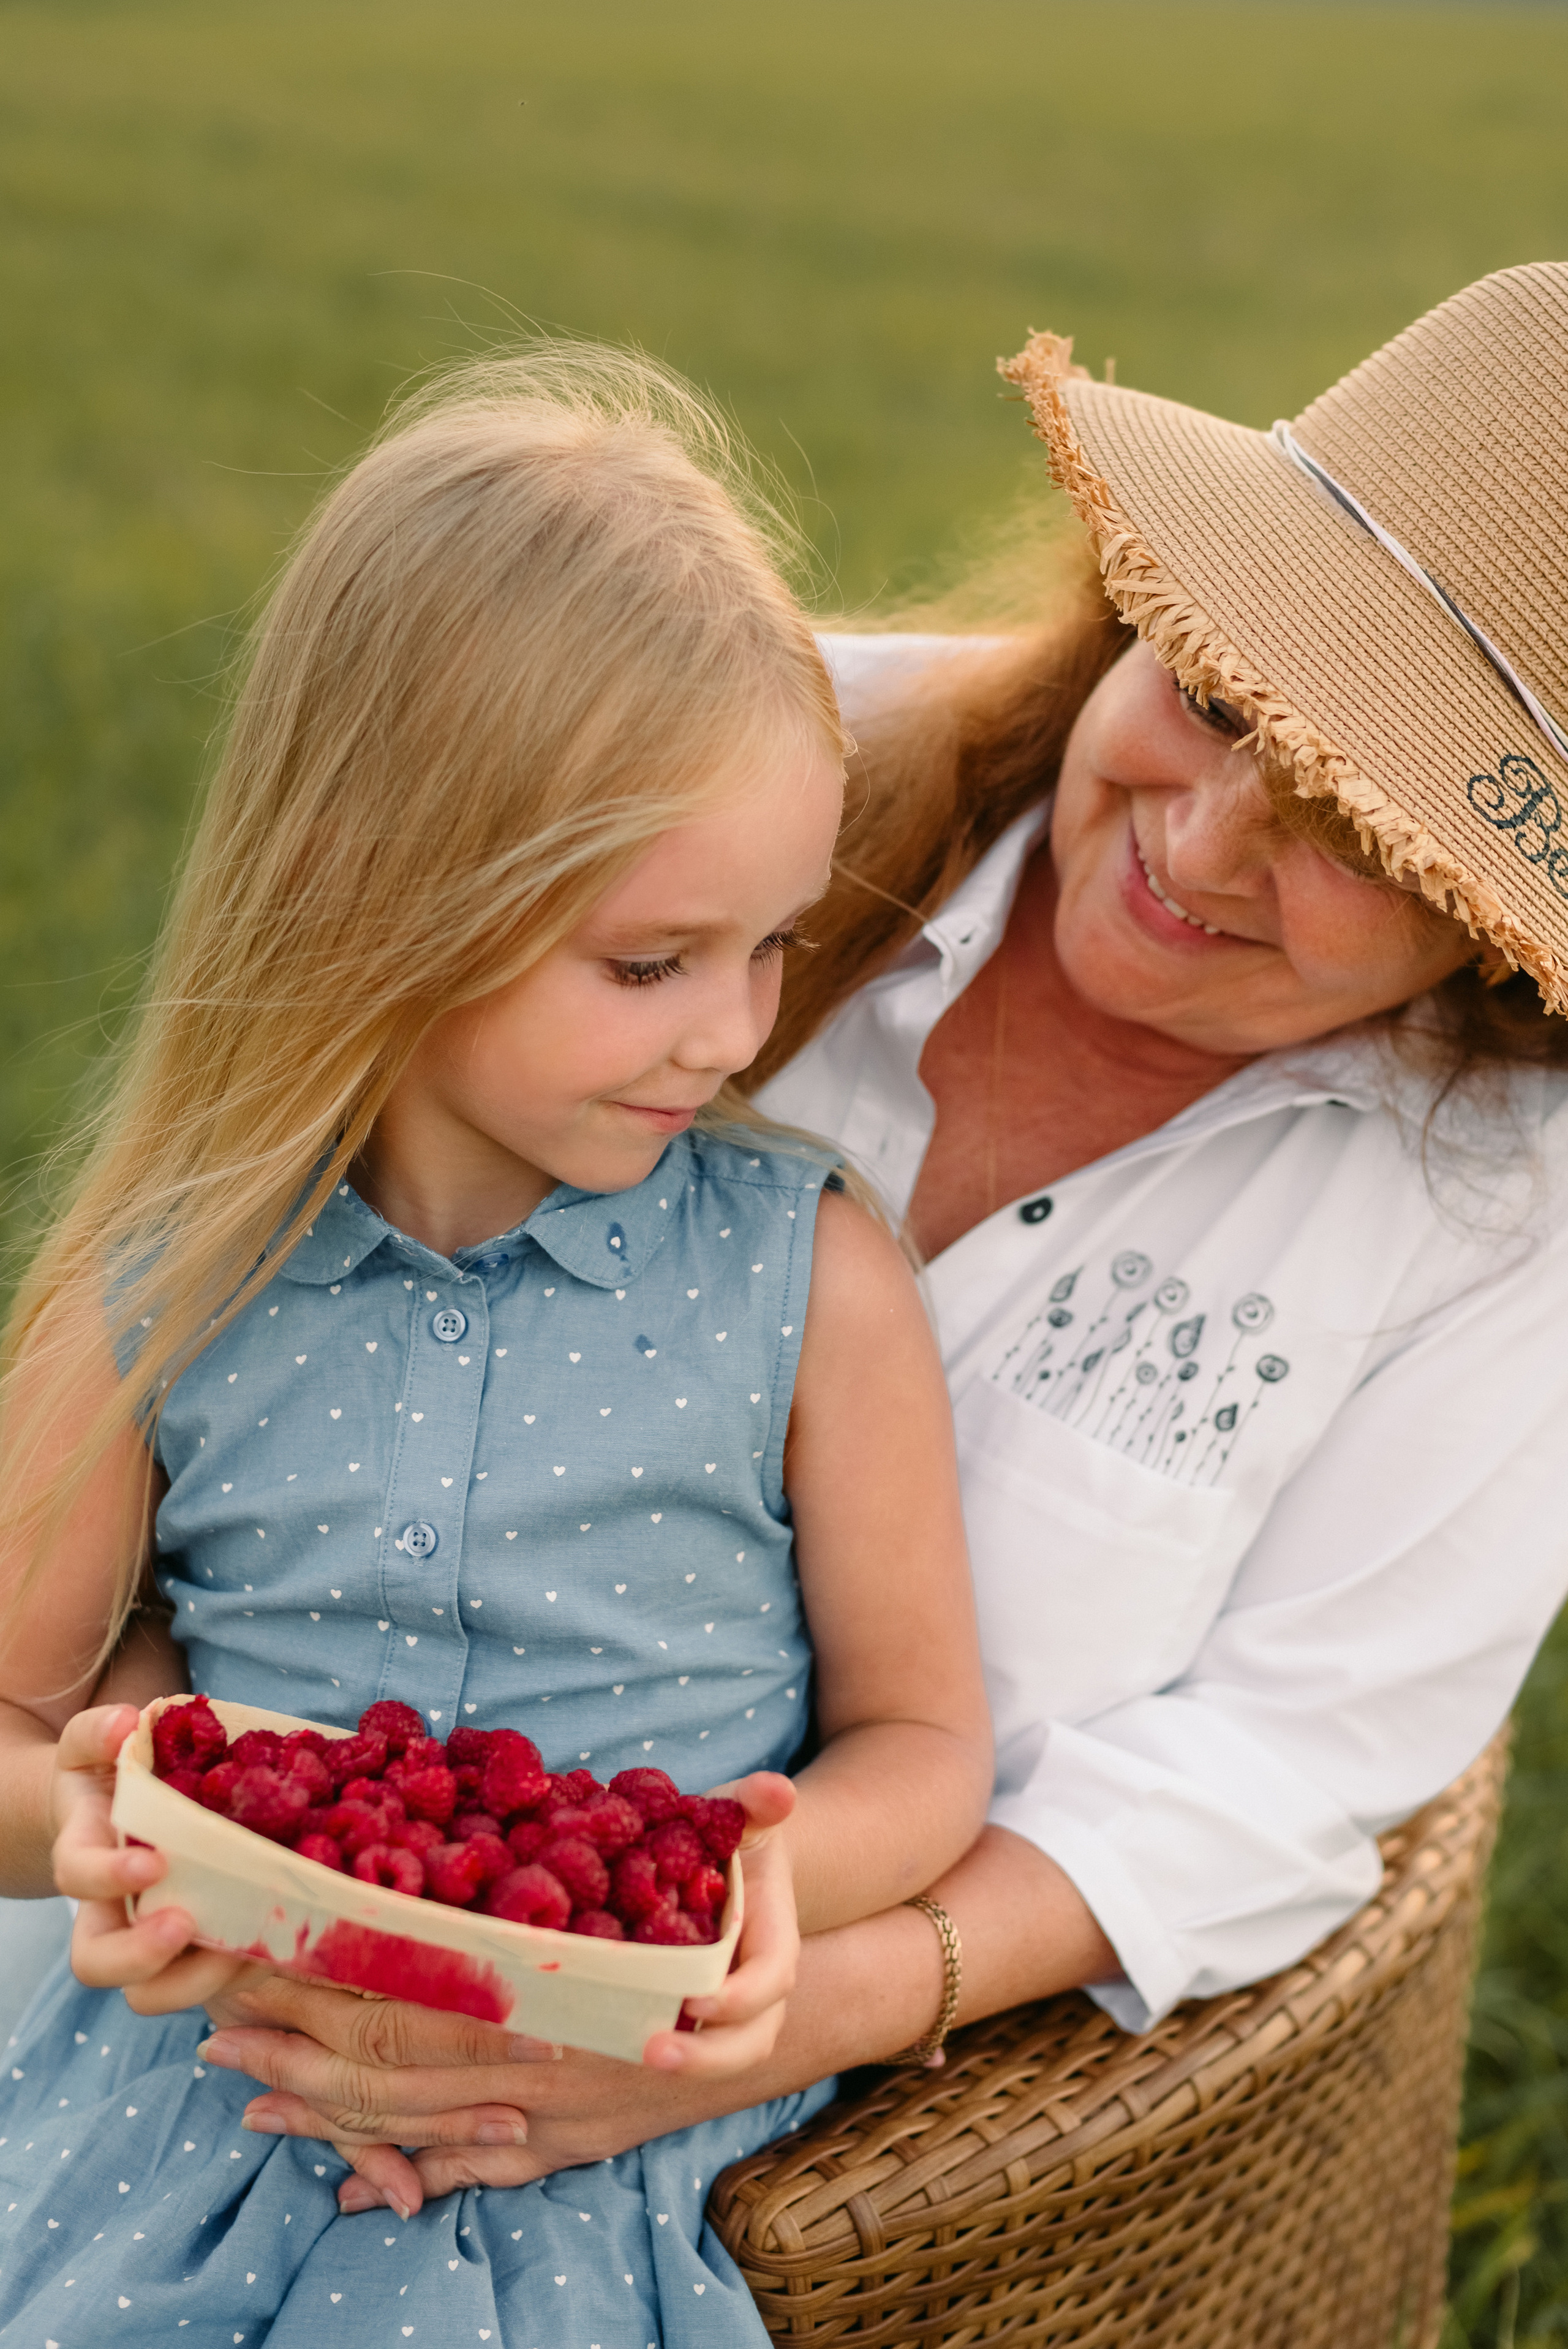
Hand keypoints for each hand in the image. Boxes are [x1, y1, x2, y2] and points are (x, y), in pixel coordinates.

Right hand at [49, 1702, 245, 2007]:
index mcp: (84, 1858)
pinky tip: (284, 1944)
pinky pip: (211, 1982)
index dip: (109, 1879)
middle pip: (100, 1965)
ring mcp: (148, 1940)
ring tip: (247, 1948)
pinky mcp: (193, 1951)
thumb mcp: (92, 1745)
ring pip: (154, 1993)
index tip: (155, 1861)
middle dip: (142, 1957)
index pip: (77, 1878)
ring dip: (201, 1980)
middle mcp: (109, 1912)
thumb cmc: (109, 1775)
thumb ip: (99, 1731)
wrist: (123, 1811)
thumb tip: (125, 1724)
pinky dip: (246, 1971)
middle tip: (187, 1925)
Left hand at [197, 1770, 801, 2214]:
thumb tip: (773, 1793)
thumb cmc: (737, 1944)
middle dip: (303, 2048)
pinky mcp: (556, 2145)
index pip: (429, 1988)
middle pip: (399, 2061)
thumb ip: (735, 1826)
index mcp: (564, 1996)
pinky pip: (465, 2170)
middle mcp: (545, 2068)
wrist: (772, 2032)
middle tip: (216, 2032)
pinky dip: (400, 2172)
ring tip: (245, 2092)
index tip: (263, 1959)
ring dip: (329, 2111)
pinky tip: (337, 2176)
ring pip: (418, 2123)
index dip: (344, 1976)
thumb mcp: (736, 1880)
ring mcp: (547, 2119)